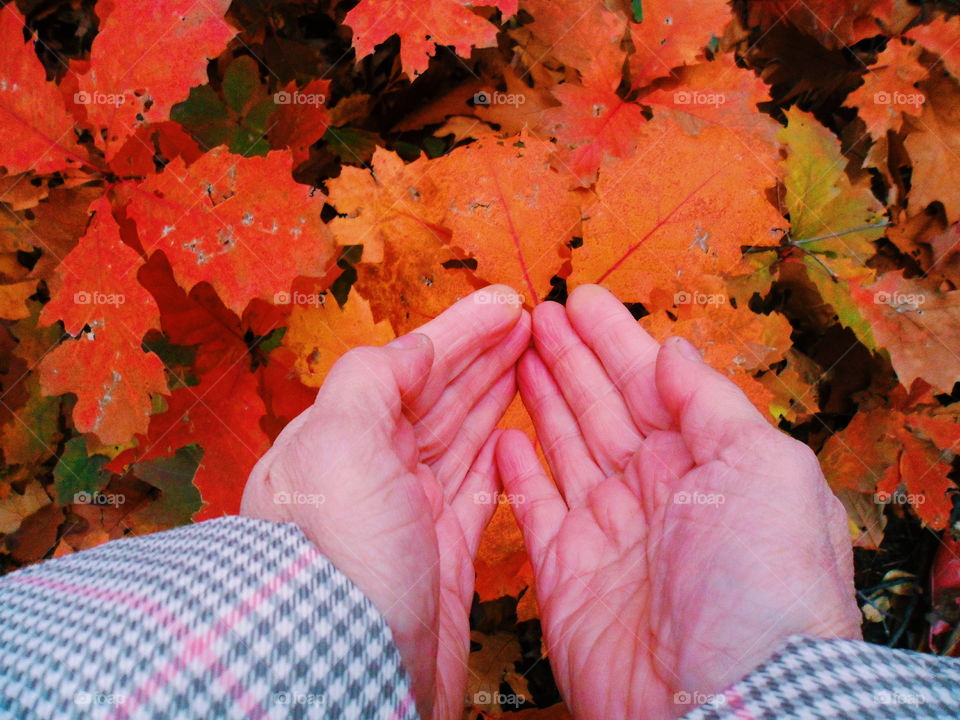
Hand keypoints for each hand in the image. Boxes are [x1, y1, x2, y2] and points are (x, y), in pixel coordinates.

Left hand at [241, 285, 530, 719]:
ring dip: (495, 394)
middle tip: (529, 319)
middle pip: (440, 397)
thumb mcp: (336, 443)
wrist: (348, 669)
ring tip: (530, 356)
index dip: (459, 332)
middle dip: (484, 354)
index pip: (410, 368)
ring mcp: (412, 513)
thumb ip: (371, 382)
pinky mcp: (444, 554)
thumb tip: (412, 349)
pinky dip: (498, 457)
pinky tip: (516, 431)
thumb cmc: (335, 558)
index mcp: (343, 438)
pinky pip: (479, 490)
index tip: (505, 303)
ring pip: (463, 436)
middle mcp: (376, 471)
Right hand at [496, 284, 860, 719]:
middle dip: (569, 359)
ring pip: (565, 448)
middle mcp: (654, 494)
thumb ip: (713, 405)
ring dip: (540, 400)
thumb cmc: (762, 586)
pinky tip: (502, 438)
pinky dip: (516, 474)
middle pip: (601, 408)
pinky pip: (533, 511)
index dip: (612, 340)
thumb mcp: (765, 470)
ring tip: (514, 356)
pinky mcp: (564, 575)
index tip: (578, 299)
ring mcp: (606, 533)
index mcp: (707, 464)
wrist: (726, 704)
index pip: (650, 384)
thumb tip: (674, 352)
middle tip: (533, 314)